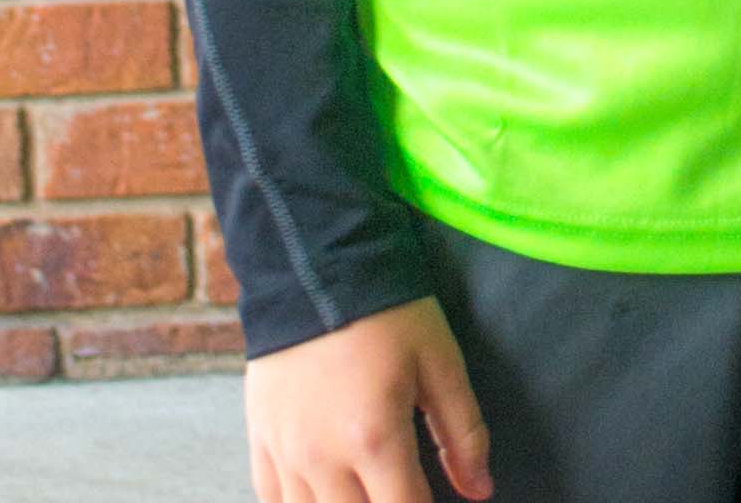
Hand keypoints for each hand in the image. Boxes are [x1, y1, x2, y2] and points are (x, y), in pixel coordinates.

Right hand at [243, 293, 490, 502]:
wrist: (314, 261)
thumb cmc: (386, 309)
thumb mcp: (439, 359)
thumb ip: (463, 431)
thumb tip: (480, 490)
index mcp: (373, 439)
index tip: (437, 498)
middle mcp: (322, 459)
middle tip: (402, 485)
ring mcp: (285, 454)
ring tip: (367, 487)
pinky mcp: (260, 440)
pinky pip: (272, 501)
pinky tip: (324, 491)